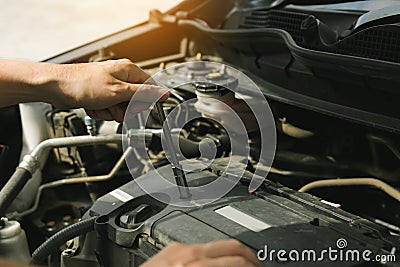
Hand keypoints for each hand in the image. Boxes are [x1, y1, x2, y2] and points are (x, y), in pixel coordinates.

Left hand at [56, 59, 168, 121]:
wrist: (56, 88)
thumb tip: (163, 93)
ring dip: (111, 112)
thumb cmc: (82, 84)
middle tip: (113, 106)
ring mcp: (110, 86)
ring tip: (100, 106)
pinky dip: (101, 112)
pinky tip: (93, 107)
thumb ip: (144, 94)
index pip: (149, 88)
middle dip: (124, 109)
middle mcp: (121, 77)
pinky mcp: (100, 95)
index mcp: (129, 71)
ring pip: (121, 107)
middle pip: (135, 101)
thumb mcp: (119, 92)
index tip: (135, 108)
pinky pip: (109, 109)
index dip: (144, 102)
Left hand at [141, 239, 260, 266]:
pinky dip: (212, 252)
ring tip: (240, 263)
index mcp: (198, 264)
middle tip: (256, 264)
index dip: (254, 264)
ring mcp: (178, 247)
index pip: (239, 260)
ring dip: (232, 253)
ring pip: (217, 242)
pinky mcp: (170, 247)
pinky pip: (198, 244)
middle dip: (250, 256)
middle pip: (232, 245)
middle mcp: (189, 252)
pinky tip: (215, 260)